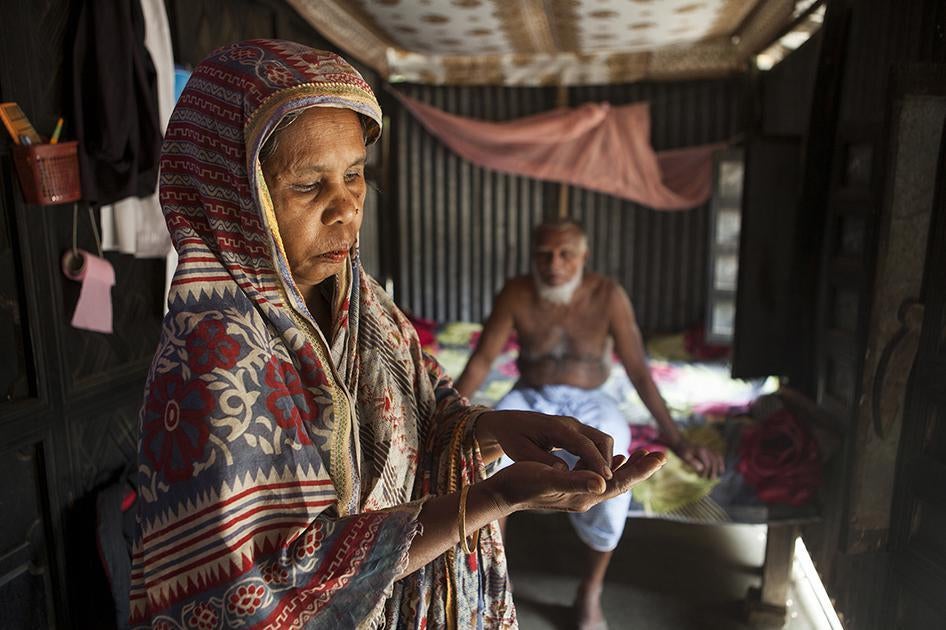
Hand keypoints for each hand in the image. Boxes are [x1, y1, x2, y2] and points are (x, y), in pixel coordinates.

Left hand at [477, 410, 615, 479]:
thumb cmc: (513, 438)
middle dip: (607, 462)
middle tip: (605, 485)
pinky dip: (597, 457)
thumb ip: (541, 461)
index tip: (606, 479)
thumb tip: (563, 471)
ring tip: (596, 482)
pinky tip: (588, 474)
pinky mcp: (575, 431)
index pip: (585, 444)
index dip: (597, 461)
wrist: (509, 422)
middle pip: (601, 440)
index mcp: (557, 428)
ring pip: (601, 441)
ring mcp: (575, 426)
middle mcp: (570, 424)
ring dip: (604, 460)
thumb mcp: (521, 452)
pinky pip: (594, 443)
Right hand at [488, 450, 666, 512]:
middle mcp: (587, 497)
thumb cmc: (522, 482)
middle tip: (663, 453)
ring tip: (646, 453)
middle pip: (622, 482)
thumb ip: (576, 481)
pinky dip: (613, 467)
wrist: (502, 492)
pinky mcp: (572, 487)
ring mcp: (580, 494)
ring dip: (630, 466)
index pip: (621, 482)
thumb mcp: (547, 478)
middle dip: (642, 468)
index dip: (642, 469)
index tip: (661, 455)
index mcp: (585, 495)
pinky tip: (618, 458)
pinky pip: (600, 477)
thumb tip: (604, 482)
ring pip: (613, 479)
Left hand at [672, 439, 724, 478]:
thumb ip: (693, 463)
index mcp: (700, 451)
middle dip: (714, 471)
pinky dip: (720, 461)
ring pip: (718, 457)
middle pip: (714, 461)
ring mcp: (708, 449)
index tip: (702, 477)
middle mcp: (706, 449)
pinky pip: (718, 455)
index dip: (706, 472)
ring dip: (720, 465)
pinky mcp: (709, 450)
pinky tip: (720, 467)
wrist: (681, 444)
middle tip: (712, 479)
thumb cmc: (682, 452)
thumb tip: (701, 469)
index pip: (707, 464)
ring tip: (720, 473)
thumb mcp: (685, 458)